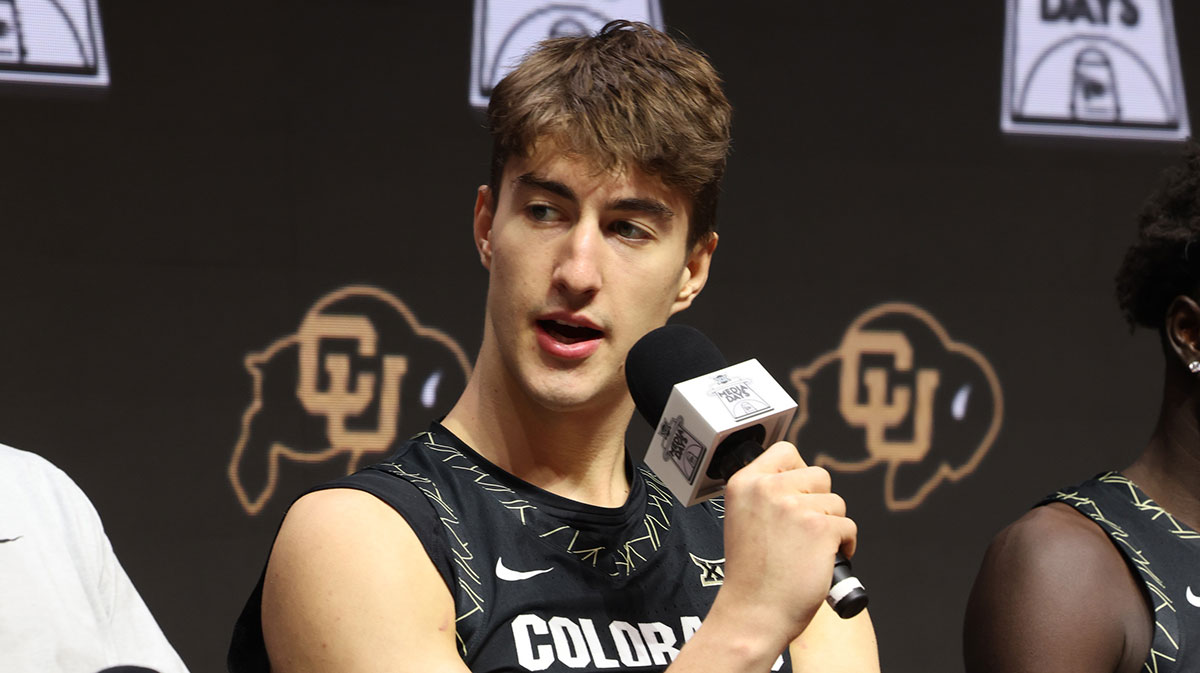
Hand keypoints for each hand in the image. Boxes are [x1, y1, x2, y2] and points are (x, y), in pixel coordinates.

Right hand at [710, 441, 856, 651]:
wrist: (753, 612)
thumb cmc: (750, 574)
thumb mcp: (742, 518)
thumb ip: (765, 493)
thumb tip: (800, 479)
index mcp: (744, 483)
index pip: (785, 451)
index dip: (799, 472)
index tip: (797, 493)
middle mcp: (767, 489)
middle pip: (818, 475)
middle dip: (819, 502)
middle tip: (803, 532)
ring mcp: (794, 507)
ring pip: (836, 503)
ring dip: (831, 526)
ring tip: (809, 550)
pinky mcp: (820, 528)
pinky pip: (848, 527)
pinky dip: (844, 546)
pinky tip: (823, 561)